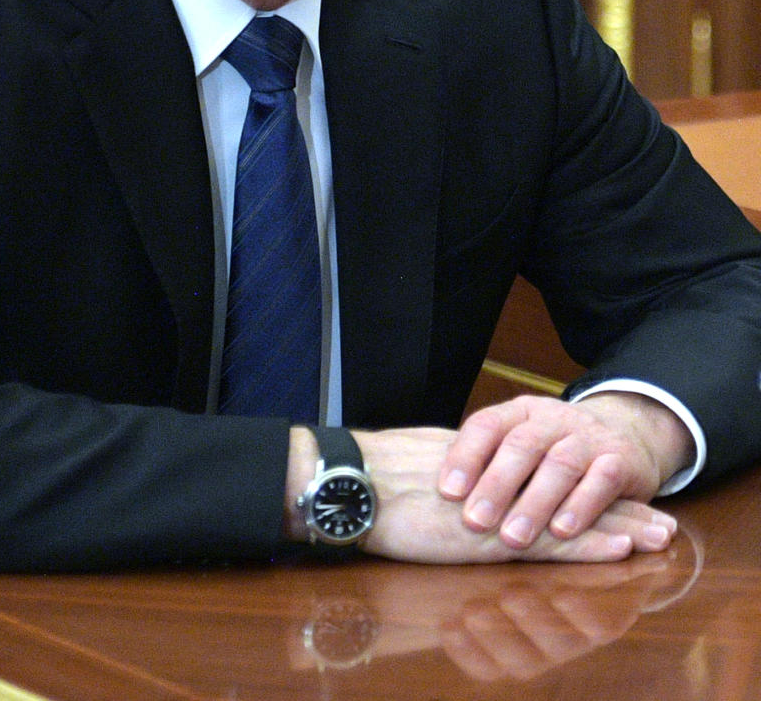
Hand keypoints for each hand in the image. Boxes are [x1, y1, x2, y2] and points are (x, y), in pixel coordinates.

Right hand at [285, 425, 677, 563]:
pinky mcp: (490, 535)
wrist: (354, 480)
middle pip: (570, 491)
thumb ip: (451, 470)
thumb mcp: (421, 464)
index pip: (546, 473)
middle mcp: (502, 482)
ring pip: (570, 517)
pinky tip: (619, 547)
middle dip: (615, 506)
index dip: (584, 485)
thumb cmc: (374, 476)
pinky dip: (587, 545)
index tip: (616, 491)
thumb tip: (460, 478)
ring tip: (658, 534)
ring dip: (617, 526)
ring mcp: (499, 508)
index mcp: (486, 464)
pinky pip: (549, 542)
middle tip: (658, 517)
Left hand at [436, 393, 693, 549]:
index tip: (446, 492)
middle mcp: (552, 419)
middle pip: (521, 445)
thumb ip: (487, 461)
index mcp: (520, 411)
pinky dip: (582, 506)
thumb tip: (429, 490)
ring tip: (513, 538)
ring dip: (535, 503)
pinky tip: (562, 531)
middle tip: (474, 522)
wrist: (626, 431)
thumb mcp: (520, 445)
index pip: (486, 425)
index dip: (465, 456)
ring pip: (559, 464)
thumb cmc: (554, 449)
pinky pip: (601, 480)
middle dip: (496, 485)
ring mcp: (587, 437)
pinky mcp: (620, 460)